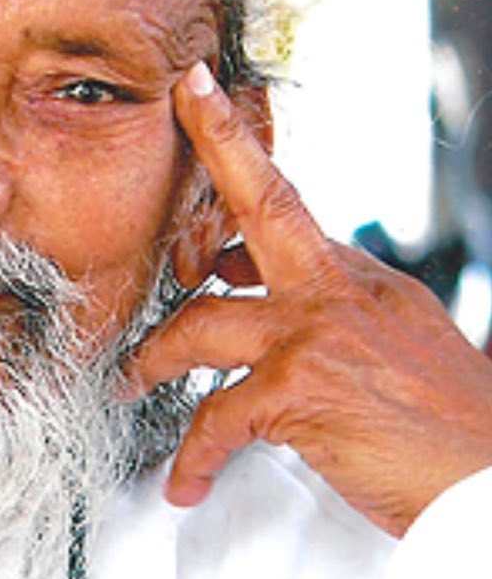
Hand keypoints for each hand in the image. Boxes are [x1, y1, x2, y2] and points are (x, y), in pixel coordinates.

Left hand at [121, 61, 491, 536]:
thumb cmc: (445, 419)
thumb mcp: (395, 333)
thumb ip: (330, 297)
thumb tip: (264, 280)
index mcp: (354, 276)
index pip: (287, 203)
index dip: (239, 147)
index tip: (202, 98)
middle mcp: (334, 291)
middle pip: (265, 201)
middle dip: (217, 142)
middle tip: (183, 99)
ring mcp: (315, 335)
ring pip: (201, 323)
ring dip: (154, 358)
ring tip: (133, 380)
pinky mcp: (301, 392)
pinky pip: (218, 416)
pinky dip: (194, 454)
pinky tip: (187, 480)